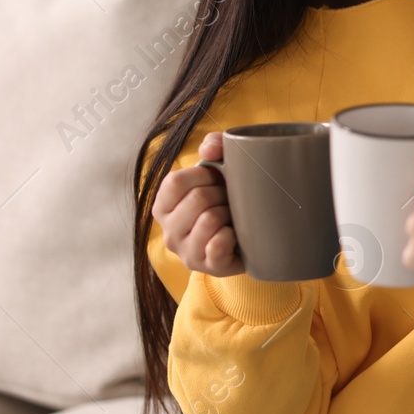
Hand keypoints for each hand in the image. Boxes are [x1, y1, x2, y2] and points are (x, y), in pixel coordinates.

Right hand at [151, 131, 244, 276]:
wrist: (251, 237)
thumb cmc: (227, 199)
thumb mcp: (220, 167)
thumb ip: (214, 146)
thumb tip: (209, 150)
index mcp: (163, 206)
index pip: (175, 182)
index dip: (202, 175)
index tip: (216, 178)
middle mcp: (168, 231)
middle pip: (197, 199)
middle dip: (221, 194)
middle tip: (228, 201)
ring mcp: (186, 252)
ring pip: (210, 219)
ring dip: (229, 214)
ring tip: (232, 217)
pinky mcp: (208, 267)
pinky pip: (219, 243)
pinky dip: (232, 235)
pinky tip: (234, 235)